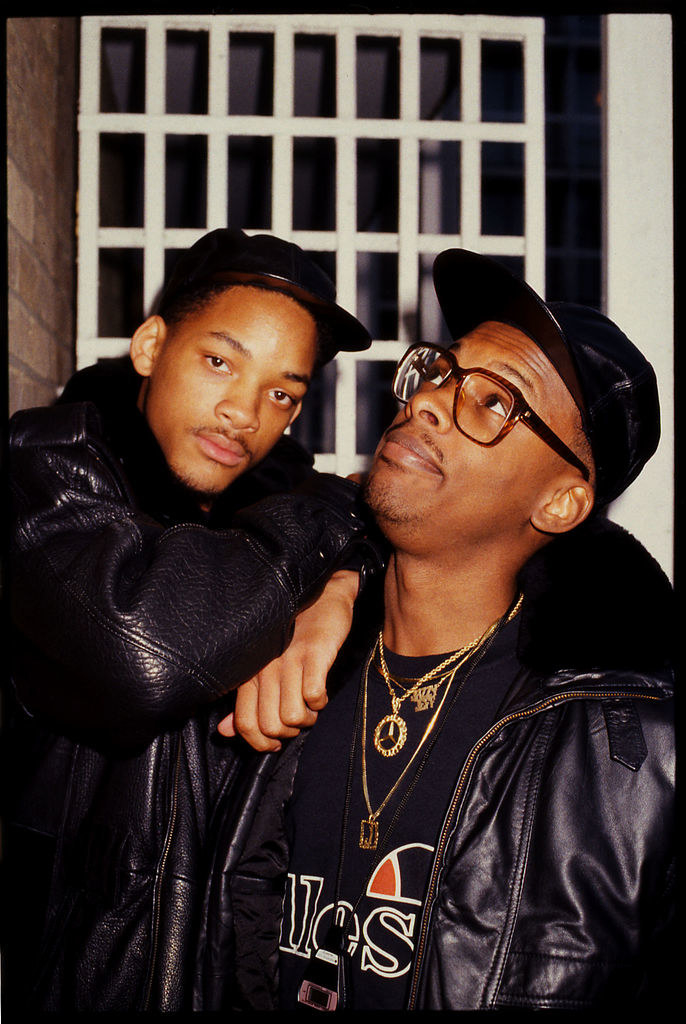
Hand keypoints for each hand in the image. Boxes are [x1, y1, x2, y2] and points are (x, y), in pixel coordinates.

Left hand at [217, 570, 359, 750]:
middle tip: (299, 721)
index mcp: (250, 674)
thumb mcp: (265, 667)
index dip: (261, 743)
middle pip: (270, 726)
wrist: (322, 596)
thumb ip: (246, 701)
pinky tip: (321, 692)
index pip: (245, 724)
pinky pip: (314, 695)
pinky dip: (320, 701)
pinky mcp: (314, 653)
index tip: (276, 744)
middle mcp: (266, 669)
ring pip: (293, 716)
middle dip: (288, 734)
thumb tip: (226, 732)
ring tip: (312, 707)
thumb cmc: (293, 635)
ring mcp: (290, 661)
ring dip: (307, 719)